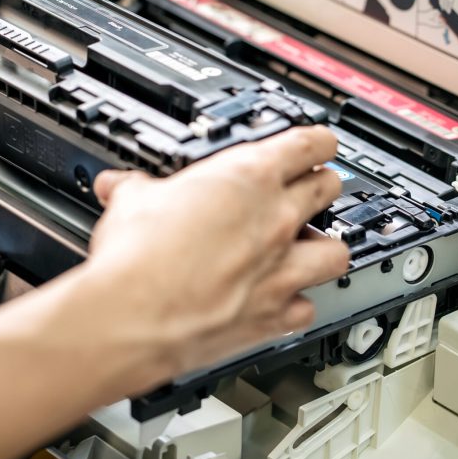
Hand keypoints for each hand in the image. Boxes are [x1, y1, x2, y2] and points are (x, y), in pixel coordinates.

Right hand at [81, 125, 348, 387]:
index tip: (315, 144)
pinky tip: (279, 301)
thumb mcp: (132, 199)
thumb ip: (135, 187)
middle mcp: (275, 221)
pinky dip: (295, 305)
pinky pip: (305, 308)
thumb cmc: (136, 257)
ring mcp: (280, 271)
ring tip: (305, 248)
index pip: (309, 143)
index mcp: (248, 177)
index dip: (317, 141)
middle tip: (305, 190)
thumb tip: (121, 184)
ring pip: (336, 252)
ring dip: (323, 247)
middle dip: (320, 186)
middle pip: (328, 189)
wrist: (132, 315)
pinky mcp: (273, 317)